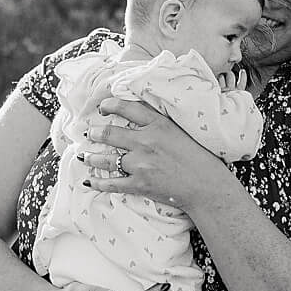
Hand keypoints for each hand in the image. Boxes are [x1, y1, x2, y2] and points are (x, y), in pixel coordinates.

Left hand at [79, 98, 233, 214]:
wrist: (206, 185)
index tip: (102, 107)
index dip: (109, 105)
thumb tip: (139, 114)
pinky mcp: (139, 184)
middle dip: (94, 133)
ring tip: (83, 155)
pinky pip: (112, 184)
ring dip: (91, 157)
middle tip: (88, 132)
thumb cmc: (199, 157)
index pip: (126, 108)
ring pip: (106, 159)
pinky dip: (98, 184)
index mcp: (158, 124)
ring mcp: (141, 164)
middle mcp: (146, 141)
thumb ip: (159, 121)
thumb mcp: (180, 130)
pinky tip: (89, 182)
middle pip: (109, 133)